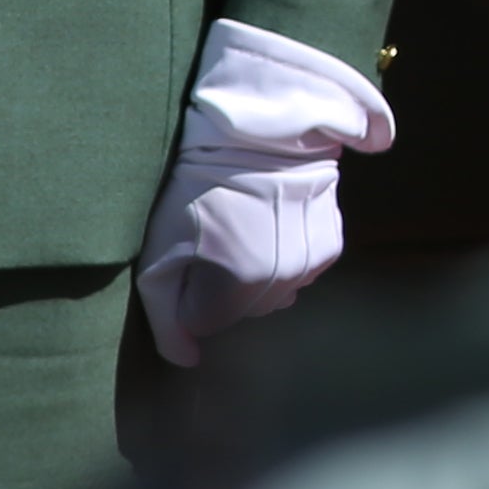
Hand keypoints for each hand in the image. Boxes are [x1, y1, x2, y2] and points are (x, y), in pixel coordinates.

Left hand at [137, 22, 393, 366]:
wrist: (251, 127)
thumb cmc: (192, 187)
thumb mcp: (157, 252)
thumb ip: (165, 320)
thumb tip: (188, 360)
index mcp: (239, 284)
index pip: (205, 323)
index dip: (188, 292)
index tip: (186, 254)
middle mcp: (284, 280)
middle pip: (242, 312)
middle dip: (222, 289)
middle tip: (211, 239)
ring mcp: (313, 262)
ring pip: (274, 295)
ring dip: (255, 276)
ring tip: (242, 229)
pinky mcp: (331, 243)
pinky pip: (300, 274)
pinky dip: (283, 259)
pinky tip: (269, 224)